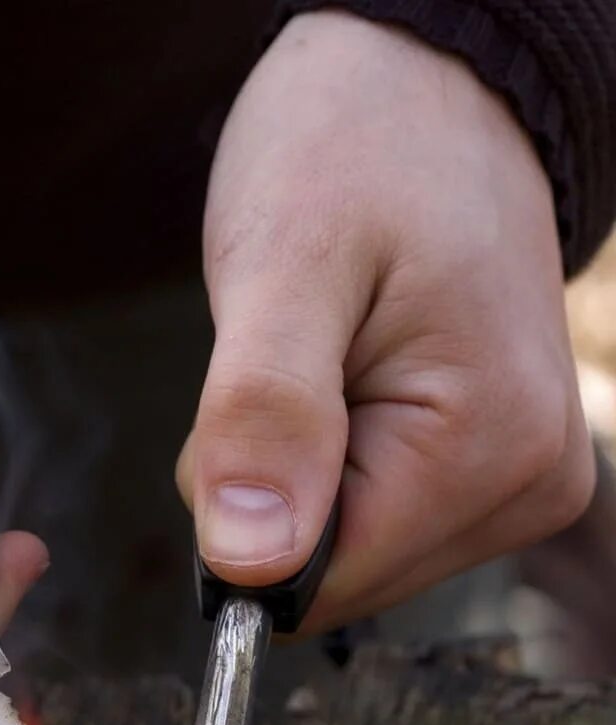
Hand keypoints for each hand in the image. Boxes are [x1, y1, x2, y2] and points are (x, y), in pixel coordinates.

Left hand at [179, 11, 594, 630]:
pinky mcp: (489, 469)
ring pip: (346, 555)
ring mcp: (517, 480)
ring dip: (296, 478)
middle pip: (334, 578)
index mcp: (490, 450)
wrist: (419, 93)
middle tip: (282, 370)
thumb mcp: (285, 268)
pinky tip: (345, 381)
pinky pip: (368, 519)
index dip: (245, 521)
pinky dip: (324, 466)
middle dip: (272, 495)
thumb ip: (263, 415)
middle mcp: (527, 485)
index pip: (319, 586)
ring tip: (319, 361)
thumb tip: (249, 562)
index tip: (244, 416)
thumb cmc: (355, 151)